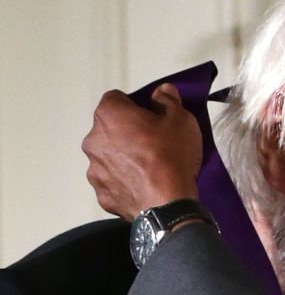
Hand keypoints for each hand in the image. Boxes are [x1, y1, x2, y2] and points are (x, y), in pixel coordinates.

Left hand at [83, 83, 202, 220]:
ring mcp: (94, 170)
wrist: (168, 203)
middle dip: (127, 134)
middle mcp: (93, 139)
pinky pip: (112, 183)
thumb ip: (168, 100)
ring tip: (150, 170)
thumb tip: (162, 90)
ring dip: (124, 160)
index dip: (136, 107)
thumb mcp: (181, 119)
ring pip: (109, 157)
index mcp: (109, 115)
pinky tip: (145, 187)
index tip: (153, 118)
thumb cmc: (171, 156)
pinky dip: (125, 183)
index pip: (116, 99)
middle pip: (109, 129)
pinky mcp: (102, 195)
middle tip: (154, 145)